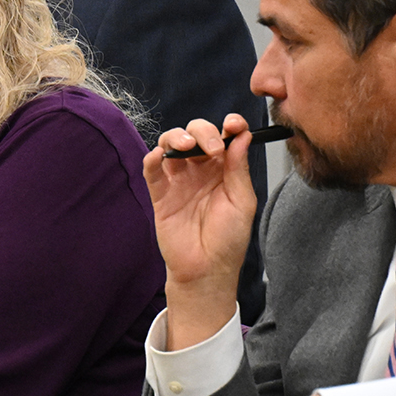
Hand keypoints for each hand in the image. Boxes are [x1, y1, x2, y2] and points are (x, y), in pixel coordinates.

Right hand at [142, 115, 260, 349]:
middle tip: (212, 149)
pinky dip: (152, 158)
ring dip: (176, 137)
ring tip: (186, 147)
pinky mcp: (160, 194)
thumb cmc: (228, 240)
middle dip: (203, 131)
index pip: (225, 137)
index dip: (229, 125)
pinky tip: (160, 157)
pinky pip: (152, 169)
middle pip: (196, 133)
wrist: (206, 270)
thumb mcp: (242, 201)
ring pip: (171, 144)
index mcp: (224, 169)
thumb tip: (242, 135)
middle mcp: (201, 170)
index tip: (233, 125)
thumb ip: (238, 168)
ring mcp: (179, 180)